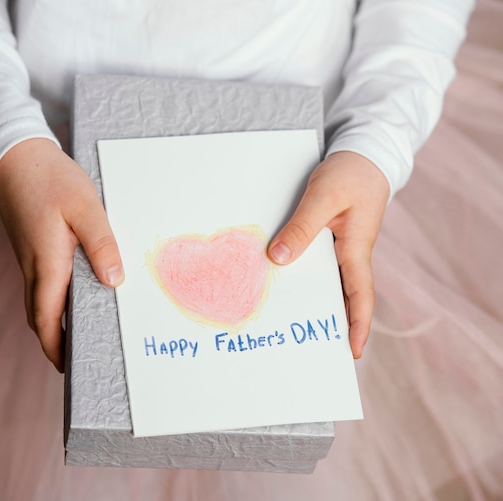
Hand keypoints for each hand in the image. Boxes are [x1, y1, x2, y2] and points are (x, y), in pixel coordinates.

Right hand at [0, 138, 123, 371]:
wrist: (16, 157)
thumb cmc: (51, 180)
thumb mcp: (85, 208)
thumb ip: (102, 245)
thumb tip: (114, 283)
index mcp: (48, 263)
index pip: (46, 318)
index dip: (56, 346)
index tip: (68, 369)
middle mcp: (33, 267)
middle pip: (39, 317)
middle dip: (55, 343)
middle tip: (76, 360)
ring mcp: (29, 259)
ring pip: (37, 303)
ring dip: (53, 324)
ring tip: (78, 337)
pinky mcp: (31, 249)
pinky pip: (40, 286)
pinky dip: (53, 303)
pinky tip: (73, 299)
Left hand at [268, 151, 389, 357]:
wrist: (363, 155)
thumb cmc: (350, 174)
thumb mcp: (323, 197)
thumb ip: (302, 228)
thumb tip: (278, 259)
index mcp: (356, 249)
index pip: (361, 295)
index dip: (357, 324)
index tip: (352, 353)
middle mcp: (350, 254)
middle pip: (343, 296)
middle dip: (332, 322)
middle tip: (313, 349)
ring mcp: (341, 247)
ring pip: (328, 281)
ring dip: (315, 300)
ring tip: (290, 323)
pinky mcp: (330, 237)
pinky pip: (318, 263)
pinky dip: (305, 276)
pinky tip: (284, 280)